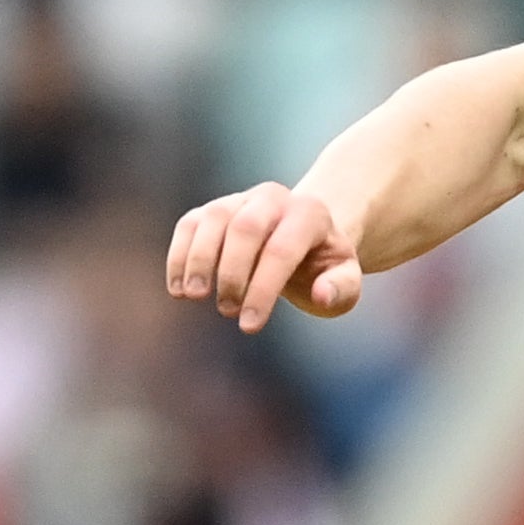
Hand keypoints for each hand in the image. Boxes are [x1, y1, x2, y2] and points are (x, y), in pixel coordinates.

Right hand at [166, 181, 370, 331]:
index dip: (263, 289)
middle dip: (232, 273)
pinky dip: (180, 256)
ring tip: (195, 297)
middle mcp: (273, 198)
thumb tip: (321, 295)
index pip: (282, 249)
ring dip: (199, 260)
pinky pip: (190, 225)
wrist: (303, 239)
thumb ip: (341, 289)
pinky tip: (178, 289)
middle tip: (227, 311)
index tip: (249, 326)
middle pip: (245, 228)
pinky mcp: (213, 210)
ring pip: (213, 220)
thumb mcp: (344, 281)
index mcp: (309, 214)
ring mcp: (240, 200)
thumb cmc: (323, 267)